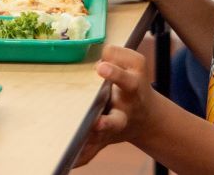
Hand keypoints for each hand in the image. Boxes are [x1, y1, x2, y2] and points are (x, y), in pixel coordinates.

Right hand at [72, 46, 155, 166]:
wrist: (146, 115)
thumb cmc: (117, 124)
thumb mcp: (104, 139)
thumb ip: (88, 149)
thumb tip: (67, 165)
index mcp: (119, 120)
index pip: (111, 123)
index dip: (104, 123)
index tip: (96, 123)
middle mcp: (130, 98)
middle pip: (127, 84)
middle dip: (115, 75)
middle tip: (100, 69)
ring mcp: (136, 79)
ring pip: (128, 64)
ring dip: (115, 59)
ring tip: (100, 59)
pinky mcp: (139, 64)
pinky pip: (125, 51)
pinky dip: (113, 51)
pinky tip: (104, 56)